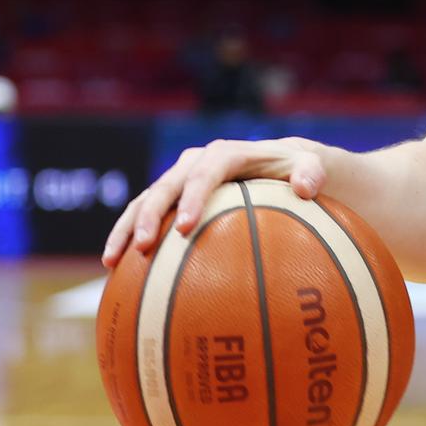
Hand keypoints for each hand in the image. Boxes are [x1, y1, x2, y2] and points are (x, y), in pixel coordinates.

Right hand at [102, 137, 331, 266]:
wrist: (281, 166)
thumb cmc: (298, 170)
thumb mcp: (312, 167)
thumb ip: (312, 172)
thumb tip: (306, 188)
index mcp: (226, 154)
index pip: (206, 172)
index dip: (193, 197)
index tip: (187, 226)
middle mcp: (196, 164)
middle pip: (166, 186)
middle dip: (151, 215)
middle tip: (145, 246)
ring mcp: (180, 181)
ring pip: (145, 201)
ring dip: (127, 228)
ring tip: (113, 261)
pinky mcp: (171, 199)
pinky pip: (144, 217)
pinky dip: (128, 238)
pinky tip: (116, 270)